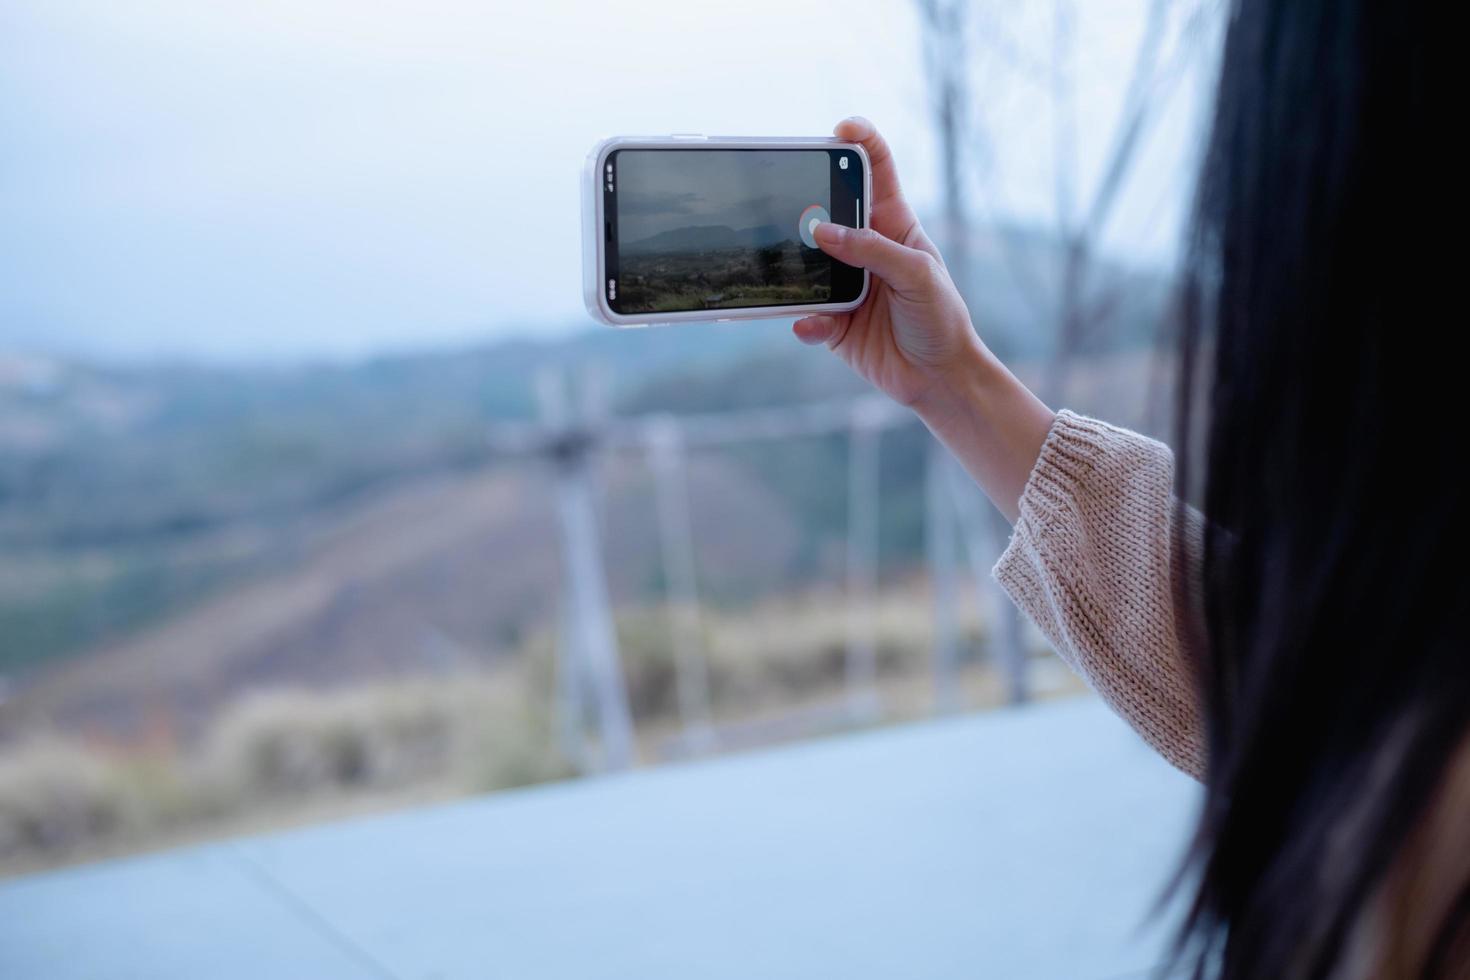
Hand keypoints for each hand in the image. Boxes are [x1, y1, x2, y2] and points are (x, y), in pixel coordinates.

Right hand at [793, 117, 983, 410]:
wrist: (937, 377)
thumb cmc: (940, 317)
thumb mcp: (917, 274)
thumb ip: (873, 250)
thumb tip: (823, 232)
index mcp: (893, 225)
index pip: (877, 170)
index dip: (860, 142)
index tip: (841, 130)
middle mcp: (864, 249)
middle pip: (828, 211)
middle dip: (808, 201)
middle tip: (793, 200)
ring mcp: (844, 284)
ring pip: (807, 263)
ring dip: (797, 265)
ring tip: (793, 265)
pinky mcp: (831, 322)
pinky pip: (807, 314)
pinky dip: (806, 320)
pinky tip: (810, 324)